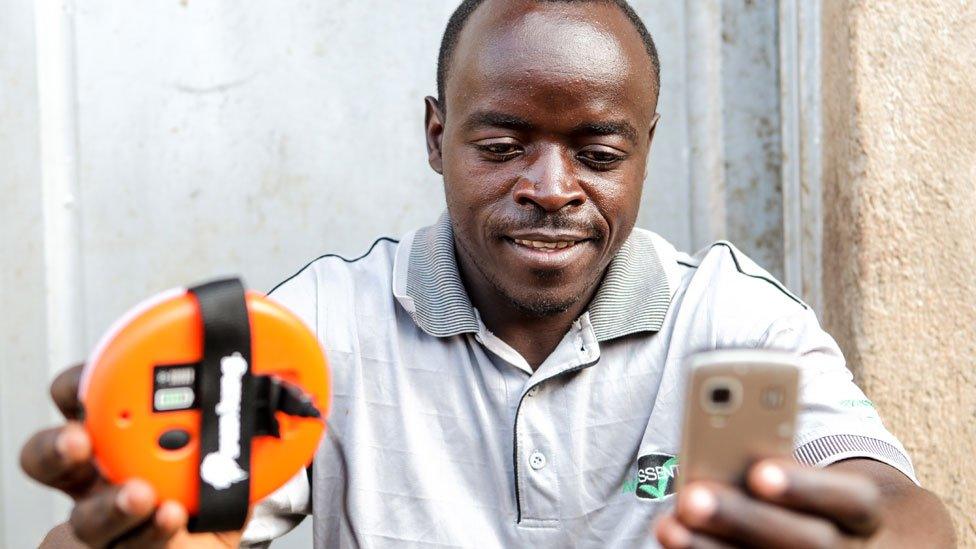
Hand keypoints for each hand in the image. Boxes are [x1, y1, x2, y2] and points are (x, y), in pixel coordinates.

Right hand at [20, 364, 240, 547]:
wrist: (212, 545)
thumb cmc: (212, 494)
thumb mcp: (230, 447)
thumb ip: (239, 418)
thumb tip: (273, 379)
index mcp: (119, 436)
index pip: (80, 401)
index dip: (77, 386)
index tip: (91, 380)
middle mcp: (99, 480)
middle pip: (51, 461)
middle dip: (57, 447)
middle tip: (78, 439)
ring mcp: (105, 525)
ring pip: (83, 521)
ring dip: (110, 506)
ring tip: (141, 495)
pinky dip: (149, 534)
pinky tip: (171, 519)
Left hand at [655, 459, 881, 548]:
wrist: (861, 541)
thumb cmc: (816, 498)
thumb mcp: (813, 477)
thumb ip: (776, 466)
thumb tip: (717, 454)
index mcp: (868, 512)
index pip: (852, 499)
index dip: (807, 488)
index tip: (758, 473)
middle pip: (810, 543)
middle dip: (746, 520)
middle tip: (692, 500)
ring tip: (670, 529)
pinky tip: (677, 548)